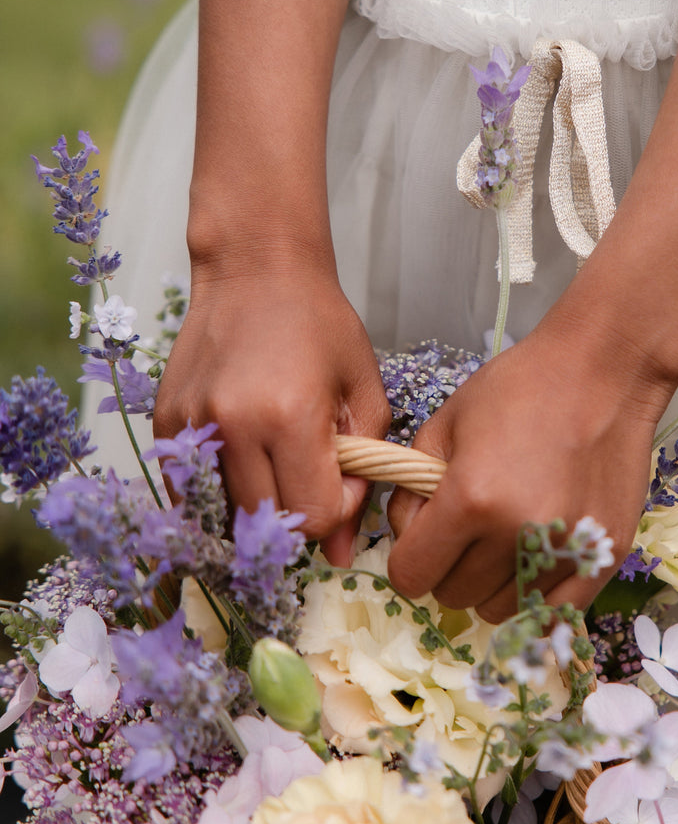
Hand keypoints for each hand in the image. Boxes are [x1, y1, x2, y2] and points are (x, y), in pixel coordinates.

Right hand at [152, 259, 390, 565]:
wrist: (255, 269)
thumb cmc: (319, 323)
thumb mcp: (363, 389)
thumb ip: (363, 470)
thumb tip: (340, 554)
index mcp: (289, 415)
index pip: (311, 515)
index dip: (336, 509)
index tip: (344, 476)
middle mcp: (233, 426)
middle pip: (265, 525)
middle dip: (297, 516)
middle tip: (312, 474)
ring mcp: (192, 425)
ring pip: (223, 516)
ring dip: (257, 509)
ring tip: (278, 468)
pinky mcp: (167, 423)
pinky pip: (189, 492)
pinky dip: (218, 494)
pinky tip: (244, 464)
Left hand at [386, 319, 677, 622]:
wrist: (604, 372)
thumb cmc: (520, 389)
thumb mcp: (444, 425)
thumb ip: (410, 490)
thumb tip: (406, 538)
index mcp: (470, 499)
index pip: (411, 576)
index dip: (409, 557)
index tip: (424, 538)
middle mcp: (517, 535)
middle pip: (454, 595)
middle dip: (449, 567)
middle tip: (469, 528)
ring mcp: (566, 551)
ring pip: (500, 610)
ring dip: (492, 582)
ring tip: (507, 535)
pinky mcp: (604, 558)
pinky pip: (554, 613)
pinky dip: (536, 594)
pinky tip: (536, 559)